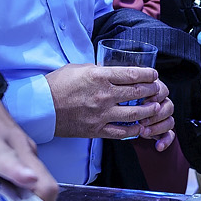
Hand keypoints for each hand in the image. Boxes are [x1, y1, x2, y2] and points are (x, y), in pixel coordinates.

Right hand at [47, 63, 175, 139]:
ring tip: (155, 108)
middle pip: (137, 93)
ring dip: (148, 110)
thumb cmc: (57, 84)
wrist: (42, 107)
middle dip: (152, 91)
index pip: (132, 74)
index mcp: (99, 76)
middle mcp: (103, 95)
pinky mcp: (96, 130)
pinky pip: (121, 132)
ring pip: (134, 114)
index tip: (154, 75)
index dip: (148, 74)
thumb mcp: (79, 68)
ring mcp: (101, 114)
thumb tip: (112, 71)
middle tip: (158, 90)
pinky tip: (140, 126)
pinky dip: (134, 130)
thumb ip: (98, 70)